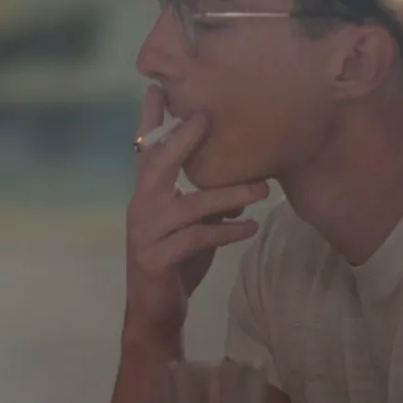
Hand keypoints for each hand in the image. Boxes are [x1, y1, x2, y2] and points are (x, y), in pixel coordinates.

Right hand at [125, 86, 266, 337]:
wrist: (155, 314)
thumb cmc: (175, 265)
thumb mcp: (192, 228)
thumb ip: (208, 205)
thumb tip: (243, 187)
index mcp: (146, 196)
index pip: (145, 152)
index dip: (149, 121)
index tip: (156, 87)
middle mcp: (141, 208)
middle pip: (158, 165)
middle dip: (182, 139)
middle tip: (207, 118)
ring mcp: (146, 233)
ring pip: (189, 205)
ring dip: (228, 195)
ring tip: (261, 188)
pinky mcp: (157, 258)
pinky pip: (196, 239)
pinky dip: (226, 231)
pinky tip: (250, 228)